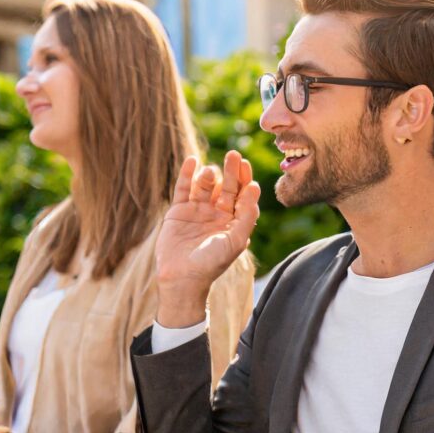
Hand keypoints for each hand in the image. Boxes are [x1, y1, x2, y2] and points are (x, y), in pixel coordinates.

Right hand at [155, 151, 259, 326]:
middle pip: (227, 187)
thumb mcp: (235, 240)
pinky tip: (192, 161)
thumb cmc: (212, 263)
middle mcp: (217, 214)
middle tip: (234, 155)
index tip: (246, 165)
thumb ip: (247, 215)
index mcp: (234, 221)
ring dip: (210, 176)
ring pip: (206, 186)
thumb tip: (255, 187)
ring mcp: (198, 211)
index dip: (245, 179)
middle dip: (231, 172)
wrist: (182, 278)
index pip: (242, 195)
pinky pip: (184, 189)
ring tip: (212, 171)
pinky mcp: (178, 211)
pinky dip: (187, 174)